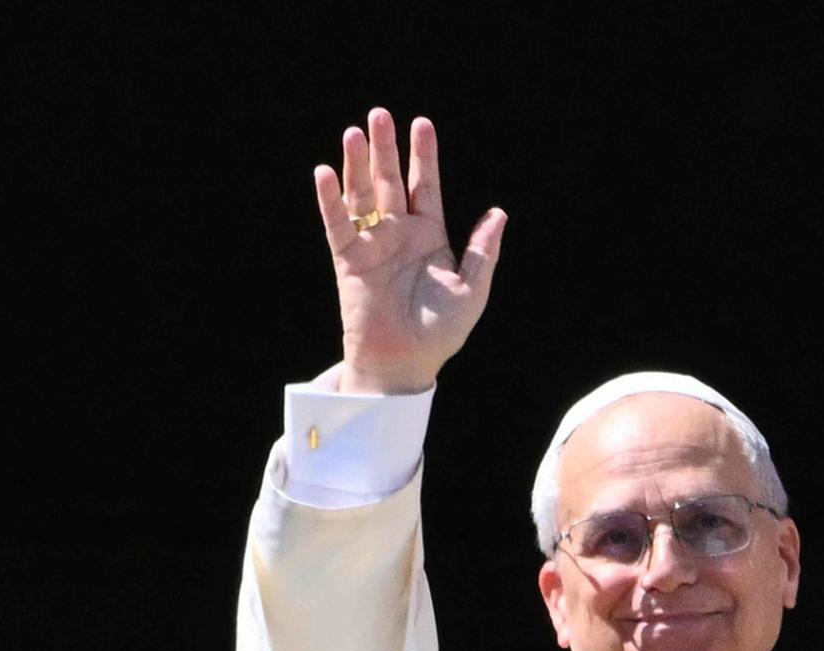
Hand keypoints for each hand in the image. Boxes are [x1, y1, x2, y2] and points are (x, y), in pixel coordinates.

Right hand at [311, 109, 505, 394]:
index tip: (421, 123)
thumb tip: (498, 212)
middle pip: (391, 181)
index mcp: (430, 237)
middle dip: (386, 149)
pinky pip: (338, 225)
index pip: (427, 186)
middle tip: (380, 114)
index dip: (424, 156)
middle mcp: (399, 234)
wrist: (404, 364)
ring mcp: (373, 245)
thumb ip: (482, 251)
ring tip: (354, 132)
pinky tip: (325, 172)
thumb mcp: (472, 290)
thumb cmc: (440, 333)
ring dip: (357, 164)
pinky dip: (330, 200)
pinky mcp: (349, 260)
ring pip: (362, 195)